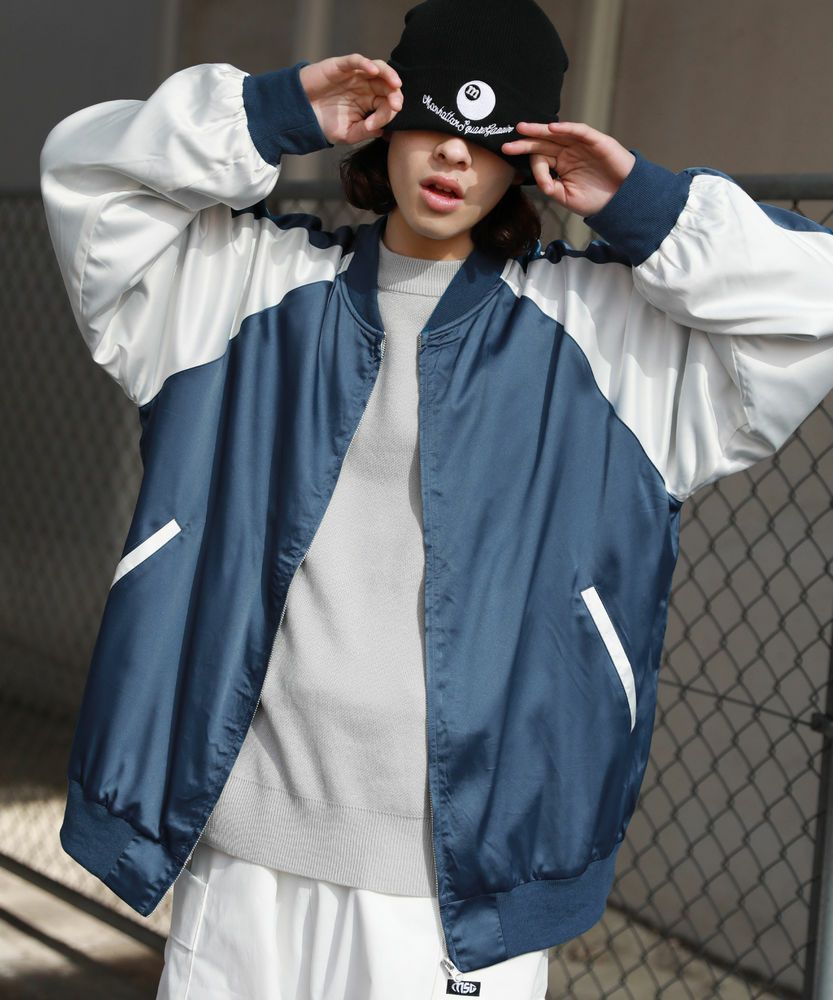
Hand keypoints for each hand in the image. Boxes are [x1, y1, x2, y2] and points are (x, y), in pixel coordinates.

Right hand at [299, 54, 402, 145]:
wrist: (301, 114)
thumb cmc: (324, 123)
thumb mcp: (347, 133)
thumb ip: (364, 132)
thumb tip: (383, 130)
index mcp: (369, 103)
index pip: (386, 104)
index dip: (387, 114)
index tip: (376, 125)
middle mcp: (365, 87)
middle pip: (387, 85)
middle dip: (395, 94)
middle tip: (396, 105)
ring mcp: (354, 75)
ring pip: (377, 69)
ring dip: (389, 75)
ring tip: (395, 84)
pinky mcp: (341, 66)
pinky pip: (356, 60)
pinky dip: (366, 63)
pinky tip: (373, 71)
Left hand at [501, 122, 635, 216]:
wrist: (622, 199)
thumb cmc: (596, 199)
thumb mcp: (568, 197)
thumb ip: (552, 188)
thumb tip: (541, 182)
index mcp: (561, 164)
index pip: (541, 159)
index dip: (535, 168)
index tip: (538, 182)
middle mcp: (568, 152)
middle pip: (543, 143)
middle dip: (525, 142)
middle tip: (507, 145)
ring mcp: (581, 145)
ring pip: (557, 133)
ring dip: (540, 130)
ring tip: (523, 128)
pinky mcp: (596, 141)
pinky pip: (579, 131)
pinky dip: (566, 128)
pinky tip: (552, 128)